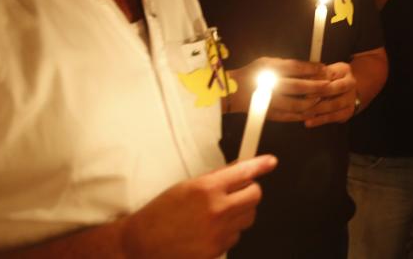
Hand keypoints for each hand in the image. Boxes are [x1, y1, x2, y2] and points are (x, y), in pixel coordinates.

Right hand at [121, 154, 276, 257]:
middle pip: (255, 196)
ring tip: (219, 213)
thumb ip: (216, 177)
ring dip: (240, 212)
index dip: (261, 165)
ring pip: (249, 216)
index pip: (244, 172)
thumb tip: (239, 168)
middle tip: (239, 191)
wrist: (141, 245)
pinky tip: (210, 230)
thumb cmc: (160, 213)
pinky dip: (229, 231)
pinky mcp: (217, 250)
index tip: (270, 162)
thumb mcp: (187, 186)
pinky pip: (236, 236)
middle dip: (250, 191)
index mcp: (206, 189)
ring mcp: (218, 232)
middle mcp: (216, 210)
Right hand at [227, 56, 329, 121]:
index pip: (295, 67)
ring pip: (296, 104)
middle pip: (298, 86)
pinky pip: (290, 116)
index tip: (324, 67)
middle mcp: (270, 85)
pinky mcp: (271, 114)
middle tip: (329, 84)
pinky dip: (303, 114)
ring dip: (312, 102)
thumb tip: (310, 67)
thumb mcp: (268, 62)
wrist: (234, 92)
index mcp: (270, 70)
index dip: (311, 68)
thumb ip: (287, 65)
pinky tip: (312, 111)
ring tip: (322, 98)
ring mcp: (271, 102)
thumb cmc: (254, 73)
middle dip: (316, 86)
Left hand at [302, 62, 358, 127]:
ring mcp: (351, 99)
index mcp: (344, 70)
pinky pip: (334, 117)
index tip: (303, 84)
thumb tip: (300, 79)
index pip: (330, 74)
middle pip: (336, 89)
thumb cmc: (329, 78)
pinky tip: (308, 122)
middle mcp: (351, 84)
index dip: (316, 80)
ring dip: (318, 109)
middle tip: (303, 99)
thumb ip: (314, 75)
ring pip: (335, 105)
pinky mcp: (348, 112)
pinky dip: (320, 120)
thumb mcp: (324, 71)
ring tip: (303, 113)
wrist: (348, 90)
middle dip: (319, 93)